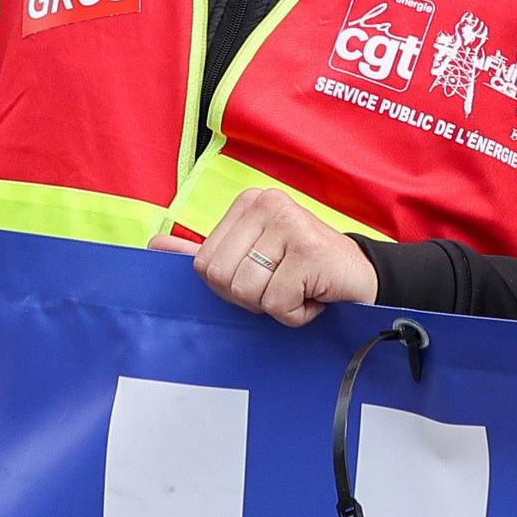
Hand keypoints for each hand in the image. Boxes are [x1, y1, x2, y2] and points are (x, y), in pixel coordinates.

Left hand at [160, 185, 378, 325]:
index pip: (204, 264)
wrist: (361, 280)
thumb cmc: (302, 271)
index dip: (231, 286)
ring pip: (247, 291)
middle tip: (281, 286)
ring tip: (298, 289)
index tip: (265, 278)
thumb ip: (205, 251)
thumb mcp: (251, 257)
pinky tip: (314, 296)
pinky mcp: (309, 251)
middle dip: (250, 297)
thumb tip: (155, 246)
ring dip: (275, 306)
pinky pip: (276, 303)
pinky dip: (296, 313)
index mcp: (248, 203)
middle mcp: (267, 203)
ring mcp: (290, 224)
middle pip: (220, 277)